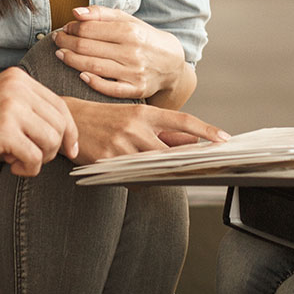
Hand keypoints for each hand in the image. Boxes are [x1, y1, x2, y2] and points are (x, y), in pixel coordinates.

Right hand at [0, 67, 78, 176]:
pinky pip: (35, 157)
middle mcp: (16, 87)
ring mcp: (10, 107)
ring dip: (39, 159)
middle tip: (32, 158)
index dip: (70, 131)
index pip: (60, 105)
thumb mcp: (2, 109)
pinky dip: (27, 169)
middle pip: (60, 124)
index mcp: (17, 78)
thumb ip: (30, 112)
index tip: (70, 150)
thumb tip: (68, 132)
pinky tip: (10, 165)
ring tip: (17, 160)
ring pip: (51, 141)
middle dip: (54, 148)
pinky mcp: (3, 130)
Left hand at [52, 7, 185, 99]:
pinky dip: (92, 82)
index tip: (65, 28)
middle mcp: (132, 51)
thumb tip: (76, 12)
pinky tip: (80, 75)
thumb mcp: (128, 20)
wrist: (171, 63)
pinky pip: (109, 88)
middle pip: (88, 47)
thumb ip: (102, 14)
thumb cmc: (144, 38)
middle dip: (67, 43)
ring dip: (71, 60)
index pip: (90, 28)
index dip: (72, 28)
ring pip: (94, 67)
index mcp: (130, 31)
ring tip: (61, 54)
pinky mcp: (136, 90)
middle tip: (57, 41)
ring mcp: (134, 72)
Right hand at [66, 97, 230, 163]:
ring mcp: (121, 144)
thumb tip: (193, 142)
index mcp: (145, 112)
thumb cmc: (106, 118)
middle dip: (183, 162)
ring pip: (152, 168)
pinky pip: (132, 179)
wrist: (69, 119)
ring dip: (159, 173)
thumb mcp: (135, 117)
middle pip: (170, 151)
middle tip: (198, 169)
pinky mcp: (107, 160)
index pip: (182, 120)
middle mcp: (135, 127)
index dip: (205, 130)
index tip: (224, 139)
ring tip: (159, 171)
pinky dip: (138, 180)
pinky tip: (133, 175)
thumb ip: (164, 131)